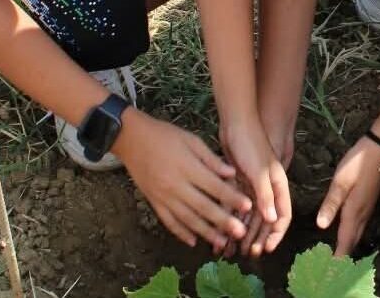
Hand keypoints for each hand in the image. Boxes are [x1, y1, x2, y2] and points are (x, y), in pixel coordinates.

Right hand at [117, 111, 251, 248]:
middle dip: (223, 221)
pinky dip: (181, 233)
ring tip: (222, 242)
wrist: (131, 138)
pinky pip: (169, 221)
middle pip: (203, 206)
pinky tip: (193, 241)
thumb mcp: (191, 140)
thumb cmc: (164, 136)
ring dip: (206, 232)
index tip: (248, 206)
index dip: (232, 197)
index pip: (214, 186)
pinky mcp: (154, 202)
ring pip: (187, 219)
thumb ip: (211, 159)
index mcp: (187, 167)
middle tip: (240, 232)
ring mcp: (163, 196)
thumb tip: (231, 173)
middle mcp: (175, 185)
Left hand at [220, 121, 291, 256]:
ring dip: (243, 231)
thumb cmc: (252, 143)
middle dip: (258, 237)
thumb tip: (273, 221)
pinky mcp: (239, 182)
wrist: (235, 121)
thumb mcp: (259, 170)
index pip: (283, 216)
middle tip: (247, 254)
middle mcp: (268, 188)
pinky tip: (221, 229)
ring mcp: (253, 185)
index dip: (276, 234)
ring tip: (232, 248)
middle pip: (265, 219)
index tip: (266, 249)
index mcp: (279, 185)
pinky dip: (231, 218)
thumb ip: (266, 195)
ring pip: (250, 215)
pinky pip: (237, 206)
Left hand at [317, 137, 379, 256]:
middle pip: (353, 240)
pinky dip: (353, 234)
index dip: (339, 255)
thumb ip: (331, 204)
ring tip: (339, 254)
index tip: (332, 268)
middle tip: (334, 265)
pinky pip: (361, 224)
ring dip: (349, 244)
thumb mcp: (340, 181)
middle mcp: (363, 213)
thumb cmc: (357, 164)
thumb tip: (322, 226)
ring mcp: (368, 207)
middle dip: (345, 253)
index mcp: (354, 211)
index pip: (346, 239)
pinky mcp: (369, 201)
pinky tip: (348, 231)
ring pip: (358, 232)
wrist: (379, 150)